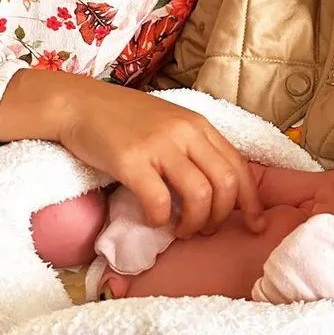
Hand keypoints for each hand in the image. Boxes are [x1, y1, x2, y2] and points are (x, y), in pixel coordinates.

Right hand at [0, 70, 263, 236]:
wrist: (78, 103)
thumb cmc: (123, 118)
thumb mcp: (169, 124)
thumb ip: (193, 148)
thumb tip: (215, 190)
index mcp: (199, 125)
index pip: (239, 166)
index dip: (252, 201)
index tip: (255, 224)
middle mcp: (185, 132)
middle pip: (225, 184)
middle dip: (221, 217)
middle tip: (204, 230)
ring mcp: (159, 145)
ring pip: (199, 195)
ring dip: (193, 223)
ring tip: (180, 230)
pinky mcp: (131, 160)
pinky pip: (159, 202)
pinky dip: (160, 220)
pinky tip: (152, 220)